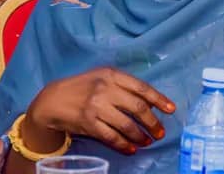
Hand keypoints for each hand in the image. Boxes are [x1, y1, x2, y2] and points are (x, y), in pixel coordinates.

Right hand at [22, 68, 175, 156]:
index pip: (141, 87)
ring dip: (140, 136)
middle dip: (152, 122)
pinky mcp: (88, 124)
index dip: (159, 99)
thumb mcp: (103, 77)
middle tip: (160, 132)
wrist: (53, 100)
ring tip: (147, 141)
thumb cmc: (83, 87)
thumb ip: (124, 86)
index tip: (171, 109)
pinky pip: (111, 137)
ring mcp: (96, 107)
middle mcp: (105, 89)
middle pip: (137, 107)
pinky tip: (131, 148)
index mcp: (112, 75)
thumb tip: (151, 102)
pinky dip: (124, 144)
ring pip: (126, 125)